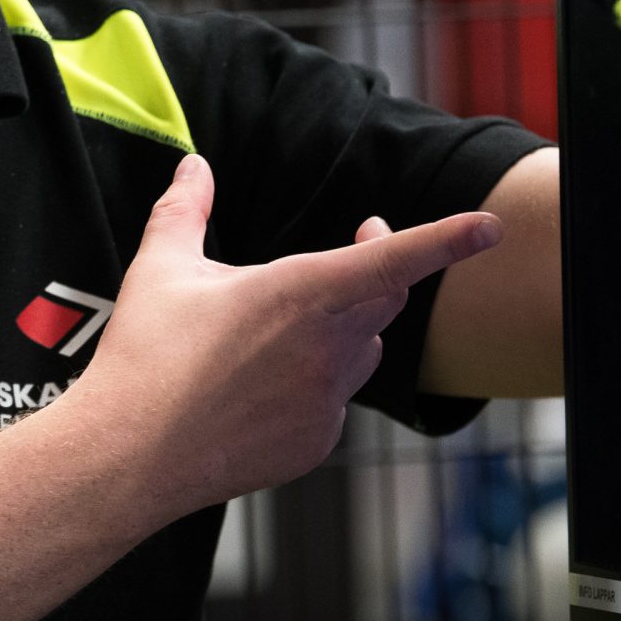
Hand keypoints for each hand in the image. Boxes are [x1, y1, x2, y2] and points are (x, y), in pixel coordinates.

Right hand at [67, 155, 500, 519]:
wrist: (130, 455)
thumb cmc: (144, 358)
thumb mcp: (160, 268)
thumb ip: (186, 208)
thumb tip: (196, 165)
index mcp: (298, 294)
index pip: (392, 259)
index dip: (447, 239)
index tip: (491, 225)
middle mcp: (326, 348)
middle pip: (387, 299)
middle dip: (384, 265)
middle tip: (361, 239)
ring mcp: (325, 401)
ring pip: (364, 350)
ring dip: (348, 326)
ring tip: (291, 322)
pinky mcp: (316, 442)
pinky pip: (336, 400)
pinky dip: (318, 382)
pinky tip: (265, 385)